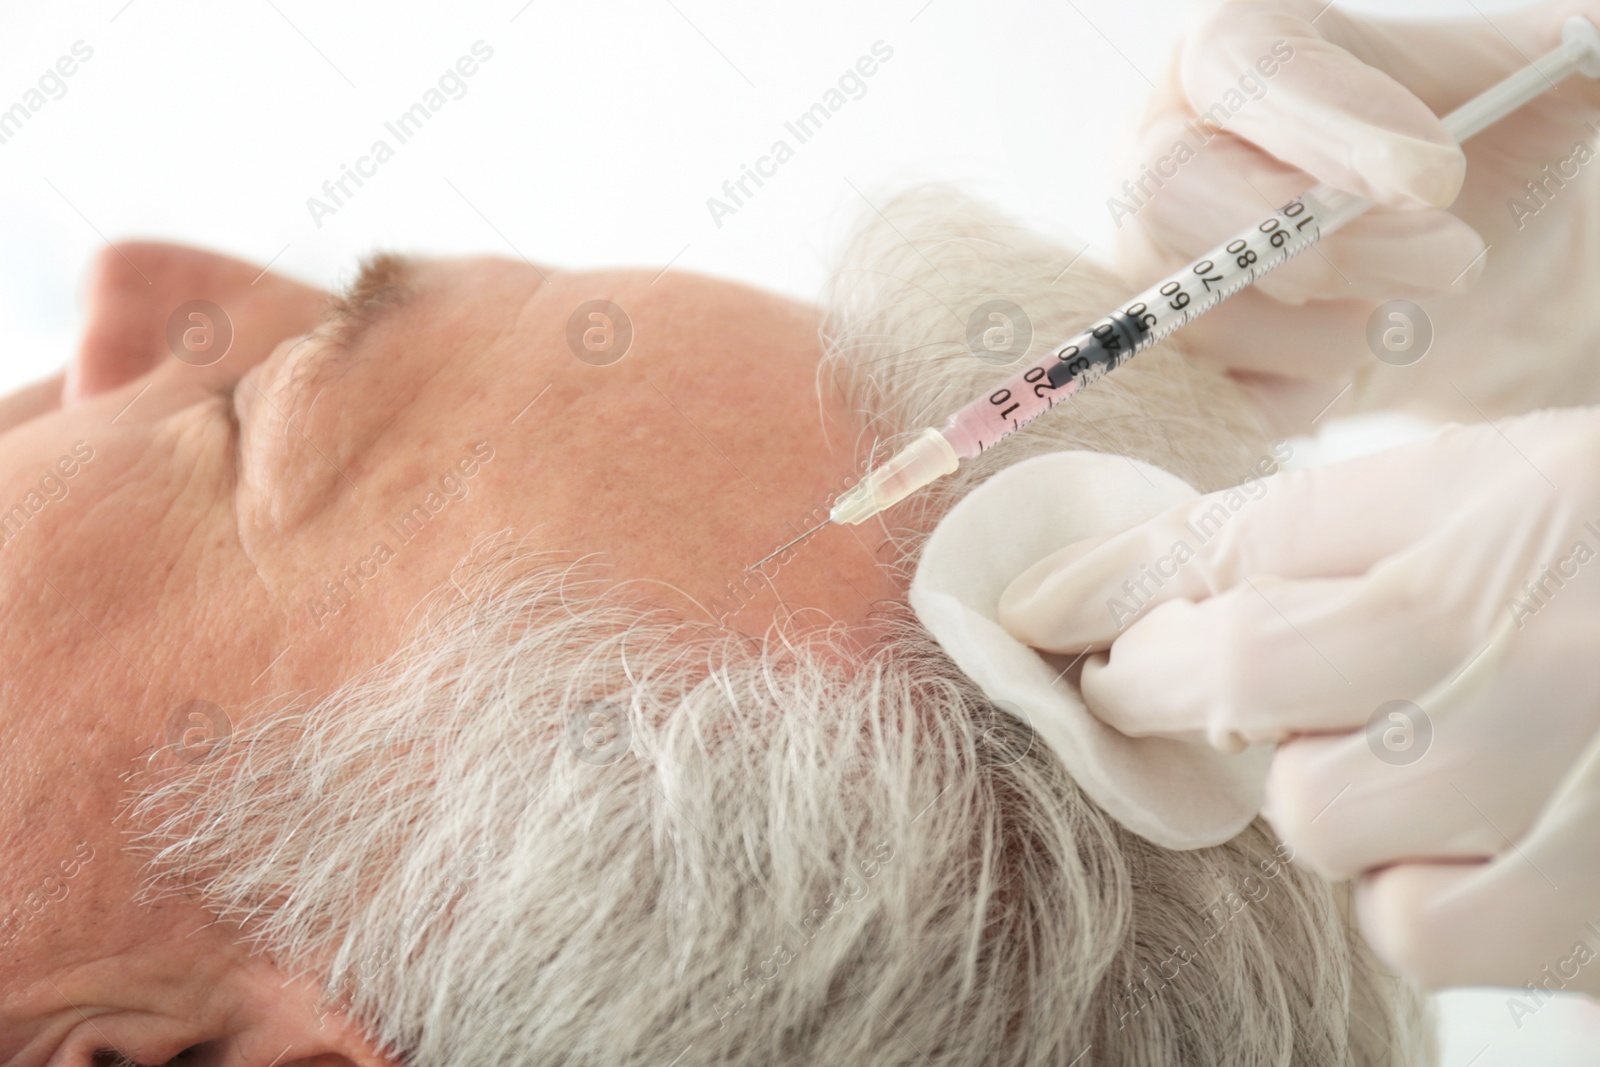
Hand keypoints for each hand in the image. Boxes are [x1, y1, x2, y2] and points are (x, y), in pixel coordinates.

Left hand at [997, 408, 1599, 994]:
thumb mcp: (1475, 485)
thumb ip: (1274, 527)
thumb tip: (1059, 590)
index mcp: (1487, 538)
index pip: (1226, 577)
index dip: (1129, 620)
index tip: (1075, 639)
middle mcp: (1520, 671)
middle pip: (1252, 707)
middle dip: (1232, 699)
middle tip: (1291, 682)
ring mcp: (1558, 807)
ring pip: (1324, 828)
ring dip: (1345, 793)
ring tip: (1445, 745)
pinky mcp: (1580, 921)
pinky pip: (1412, 928)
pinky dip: (1422, 887)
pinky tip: (1497, 830)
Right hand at [1115, 0, 1599, 425]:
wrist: (1460, 279)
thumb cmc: (1484, 162)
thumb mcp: (1545, 87)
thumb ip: (1580, 49)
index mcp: (1236, 51)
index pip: (1242, 68)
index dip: (1327, 121)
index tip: (1433, 176)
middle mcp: (1164, 148)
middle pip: (1182, 193)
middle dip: (1330, 243)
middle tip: (1455, 260)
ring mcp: (1148, 260)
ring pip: (1199, 308)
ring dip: (1332, 332)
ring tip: (1408, 315)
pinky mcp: (1162, 356)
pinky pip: (1205, 393)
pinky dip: (1297, 395)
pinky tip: (1351, 364)